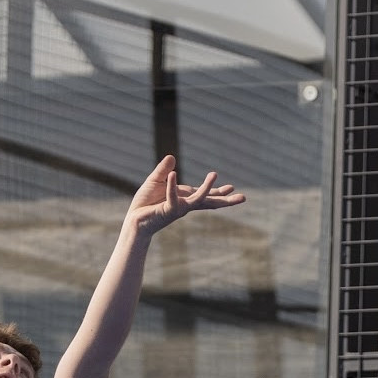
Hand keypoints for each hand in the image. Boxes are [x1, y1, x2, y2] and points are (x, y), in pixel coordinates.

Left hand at [125, 154, 244, 235]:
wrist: (134, 220)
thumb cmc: (145, 203)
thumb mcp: (155, 181)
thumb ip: (164, 170)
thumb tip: (172, 158)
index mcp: (185, 198)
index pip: (205, 195)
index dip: (217, 192)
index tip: (232, 188)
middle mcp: (185, 205)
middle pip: (209, 203)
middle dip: (226, 201)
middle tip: (243, 198)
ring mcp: (178, 209)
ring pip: (196, 200)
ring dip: (206, 188)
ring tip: (214, 174)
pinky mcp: (167, 211)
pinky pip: (172, 197)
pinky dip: (171, 186)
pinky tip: (173, 174)